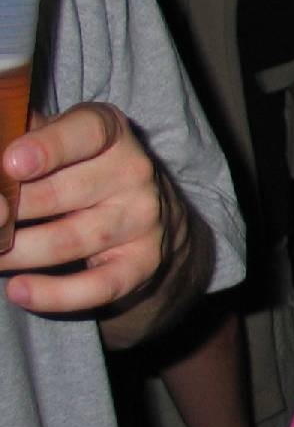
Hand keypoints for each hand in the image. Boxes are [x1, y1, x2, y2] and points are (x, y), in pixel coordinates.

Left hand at [1, 104, 184, 316]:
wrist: (146, 213)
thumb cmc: (81, 168)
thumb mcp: (59, 138)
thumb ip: (22, 133)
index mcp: (110, 133)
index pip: (86, 133)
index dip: (48, 148)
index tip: (11, 164)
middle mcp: (133, 173)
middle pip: (60, 194)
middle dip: (9, 210)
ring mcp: (141, 220)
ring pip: (69, 240)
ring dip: (17, 251)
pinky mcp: (142, 263)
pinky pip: (98, 285)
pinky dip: (56, 293)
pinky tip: (20, 291)